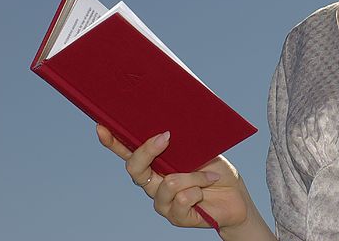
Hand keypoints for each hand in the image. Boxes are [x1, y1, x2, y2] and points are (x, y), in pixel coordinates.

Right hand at [96, 124, 252, 230]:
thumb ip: (183, 140)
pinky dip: (198, 188)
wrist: (236, 197)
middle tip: (166, 137)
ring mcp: (163, 202)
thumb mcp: (201, 149)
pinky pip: (182, 199)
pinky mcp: (176, 217)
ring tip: (208, 175)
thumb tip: (169, 122)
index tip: (102, 126)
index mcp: (155, 165)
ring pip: (167, 184)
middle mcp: (153, 184)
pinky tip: (208, 186)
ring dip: (191, 176)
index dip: (113, 142)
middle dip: (147, 151)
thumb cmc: (216, 169)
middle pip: (134, 168)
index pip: (128, 153)